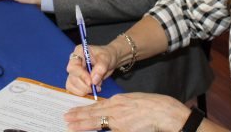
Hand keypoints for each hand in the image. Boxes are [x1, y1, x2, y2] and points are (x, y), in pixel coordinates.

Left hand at [64, 93, 190, 131]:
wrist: (165, 112)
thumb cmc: (154, 107)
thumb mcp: (135, 102)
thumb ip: (122, 108)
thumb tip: (112, 115)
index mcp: (119, 101)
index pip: (96, 106)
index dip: (83, 109)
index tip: (73, 111)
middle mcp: (116, 109)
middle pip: (93, 113)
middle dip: (78, 116)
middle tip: (65, 118)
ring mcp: (119, 120)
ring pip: (96, 122)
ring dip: (82, 124)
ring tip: (70, 125)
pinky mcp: (123, 130)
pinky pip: (108, 131)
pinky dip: (96, 130)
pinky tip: (87, 131)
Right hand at [66, 44, 114, 96]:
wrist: (110, 60)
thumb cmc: (107, 55)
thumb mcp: (106, 58)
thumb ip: (100, 67)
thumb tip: (93, 80)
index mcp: (79, 52)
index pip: (73, 66)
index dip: (81, 75)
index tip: (90, 82)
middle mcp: (74, 62)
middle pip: (72, 77)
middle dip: (83, 85)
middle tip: (95, 87)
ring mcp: (74, 72)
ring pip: (71, 85)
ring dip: (83, 90)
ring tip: (96, 87)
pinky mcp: (76, 80)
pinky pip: (74, 89)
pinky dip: (83, 92)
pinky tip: (93, 89)